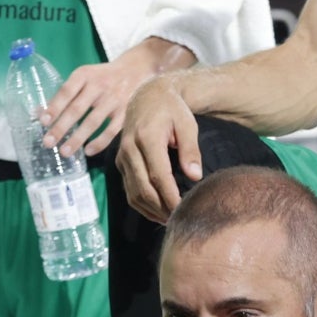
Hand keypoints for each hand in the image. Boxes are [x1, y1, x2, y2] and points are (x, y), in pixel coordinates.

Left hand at [40, 39, 193, 158]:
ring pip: (93, 122)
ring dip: (78, 138)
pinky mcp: (126, 112)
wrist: (137, 69)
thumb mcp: (85, 76)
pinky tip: (88, 151)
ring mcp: (114, 99)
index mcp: (85, 74)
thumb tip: (41, 113)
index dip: (54, 107)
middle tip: (48, 143)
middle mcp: (99, 86)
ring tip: (64, 152)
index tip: (43, 122)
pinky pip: (111, 130)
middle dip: (61, 127)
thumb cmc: (103, 77)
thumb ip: (67, 93)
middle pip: (77, 109)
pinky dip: (99, 142)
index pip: (66, 91)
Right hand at [117, 75, 202, 222]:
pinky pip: (129, 190)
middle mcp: (130, 148)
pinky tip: (158, 212)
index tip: (184, 210)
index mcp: (147, 137)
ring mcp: (123, 157)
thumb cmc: (172, 110)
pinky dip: (142, 205)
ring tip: (170, 220)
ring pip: (134, 193)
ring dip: (151, 211)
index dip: (171, 197)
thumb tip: (195, 176)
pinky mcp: (121, 163)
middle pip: (144, 189)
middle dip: (162, 208)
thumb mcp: (187, 124)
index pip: (158, 175)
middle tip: (180, 220)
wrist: (148, 96)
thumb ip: (190, 150)